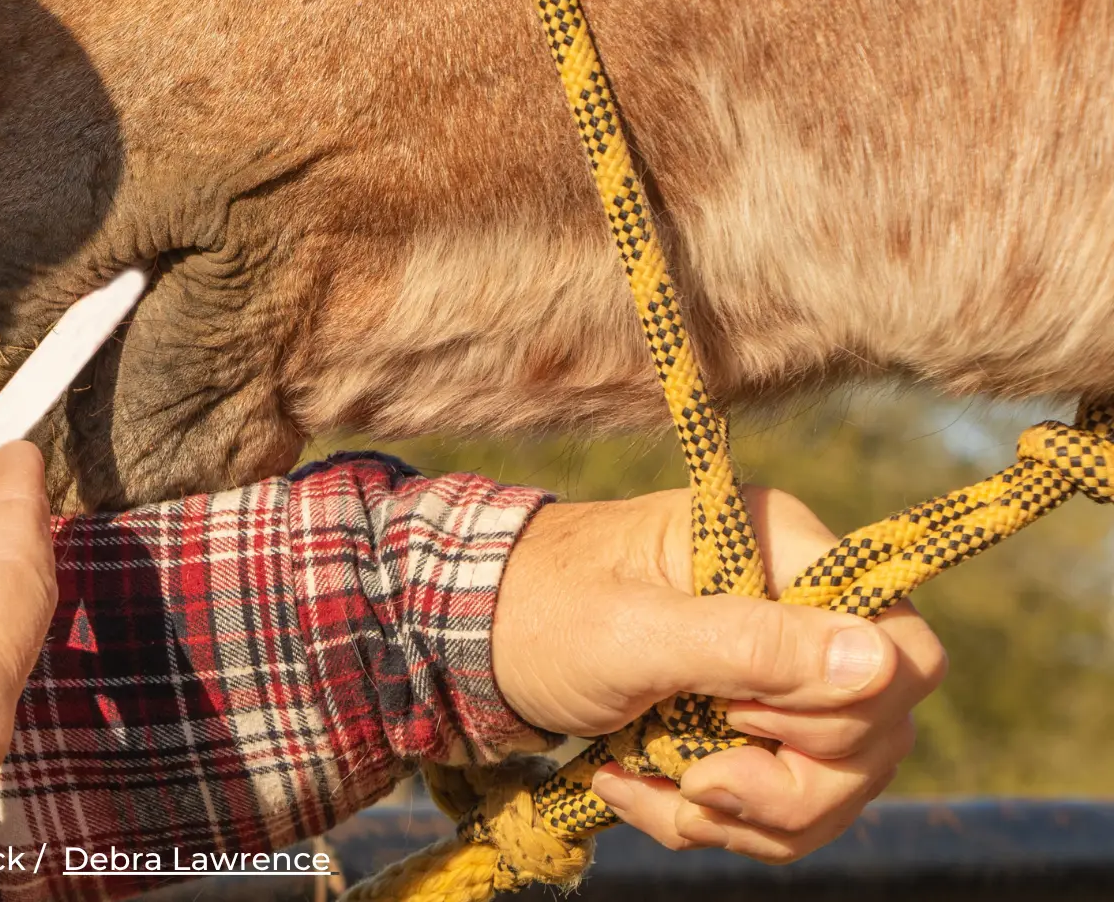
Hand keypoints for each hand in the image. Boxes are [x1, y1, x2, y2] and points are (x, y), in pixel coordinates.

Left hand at [494, 487, 945, 862]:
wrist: (469, 644)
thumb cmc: (541, 615)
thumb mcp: (633, 634)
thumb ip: (748, 645)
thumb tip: (880, 664)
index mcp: (784, 550)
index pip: (902, 650)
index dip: (839, 709)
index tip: (738, 713)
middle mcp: (801, 606)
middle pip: (880, 733)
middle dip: (787, 784)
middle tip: (696, 779)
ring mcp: (779, 671)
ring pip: (835, 781)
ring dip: (746, 816)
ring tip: (658, 794)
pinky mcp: (748, 725)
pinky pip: (779, 805)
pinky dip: (713, 820)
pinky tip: (634, 792)